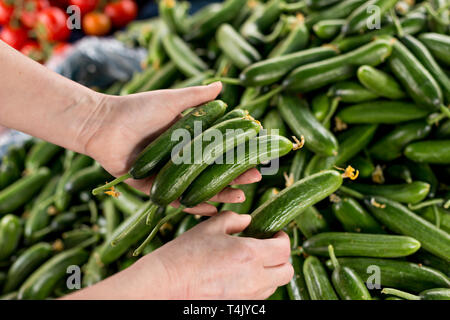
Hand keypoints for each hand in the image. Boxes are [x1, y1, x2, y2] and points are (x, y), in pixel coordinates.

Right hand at [65, 212, 292, 299]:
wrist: (167, 284)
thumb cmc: (185, 254)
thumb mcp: (210, 227)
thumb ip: (234, 220)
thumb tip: (248, 220)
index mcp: (249, 254)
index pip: (284, 248)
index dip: (283, 238)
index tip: (274, 233)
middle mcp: (253, 278)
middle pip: (287, 271)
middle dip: (281, 258)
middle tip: (267, 248)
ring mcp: (247, 297)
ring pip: (274, 285)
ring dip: (270, 272)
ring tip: (251, 262)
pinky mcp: (239, 307)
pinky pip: (259, 296)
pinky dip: (257, 285)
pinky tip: (239, 275)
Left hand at [84, 83, 260, 214]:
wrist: (103, 124)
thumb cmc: (137, 109)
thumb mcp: (171, 101)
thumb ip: (196, 97)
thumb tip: (221, 85)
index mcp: (187, 141)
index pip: (219, 151)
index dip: (238, 155)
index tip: (257, 157)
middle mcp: (180, 160)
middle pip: (212, 172)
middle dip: (235, 177)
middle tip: (255, 180)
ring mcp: (168, 176)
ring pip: (198, 189)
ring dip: (220, 194)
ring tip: (240, 197)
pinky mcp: (152, 189)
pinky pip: (175, 200)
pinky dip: (192, 206)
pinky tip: (210, 208)